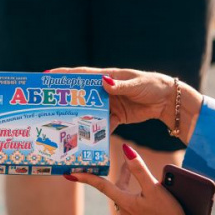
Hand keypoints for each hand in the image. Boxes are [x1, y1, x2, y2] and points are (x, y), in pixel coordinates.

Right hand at [52, 67, 175, 129]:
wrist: (167, 101)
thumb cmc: (153, 85)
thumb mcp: (137, 84)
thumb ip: (121, 85)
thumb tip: (104, 82)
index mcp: (108, 77)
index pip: (83, 74)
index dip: (65, 75)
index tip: (47, 75)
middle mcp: (105, 90)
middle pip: (82, 95)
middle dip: (66, 99)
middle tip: (48, 104)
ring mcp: (110, 104)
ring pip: (90, 111)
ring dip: (79, 118)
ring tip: (63, 125)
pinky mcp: (116, 117)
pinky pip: (103, 125)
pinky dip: (96, 132)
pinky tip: (87, 139)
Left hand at [68, 144, 192, 214]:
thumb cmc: (168, 213)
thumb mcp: (154, 188)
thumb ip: (139, 169)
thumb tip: (126, 150)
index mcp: (125, 203)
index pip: (101, 186)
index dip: (86, 178)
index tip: (70, 174)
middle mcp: (124, 214)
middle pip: (118, 190)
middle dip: (123, 176)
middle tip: (126, 163)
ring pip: (127, 199)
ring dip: (132, 188)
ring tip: (141, 176)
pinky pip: (134, 208)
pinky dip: (138, 199)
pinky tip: (149, 197)